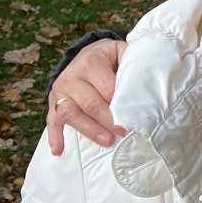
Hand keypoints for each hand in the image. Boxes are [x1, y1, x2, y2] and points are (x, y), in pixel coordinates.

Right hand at [47, 39, 128, 154]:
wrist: (87, 54)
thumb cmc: (110, 58)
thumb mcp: (122, 52)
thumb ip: (133, 63)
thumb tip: (149, 81)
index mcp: (91, 62)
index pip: (107, 88)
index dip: (121, 105)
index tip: (133, 118)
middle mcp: (72, 75)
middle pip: (91, 103)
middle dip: (109, 121)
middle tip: (124, 133)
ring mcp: (61, 89)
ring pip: (71, 113)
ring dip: (89, 130)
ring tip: (106, 141)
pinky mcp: (53, 101)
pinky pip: (52, 119)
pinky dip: (55, 135)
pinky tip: (59, 150)